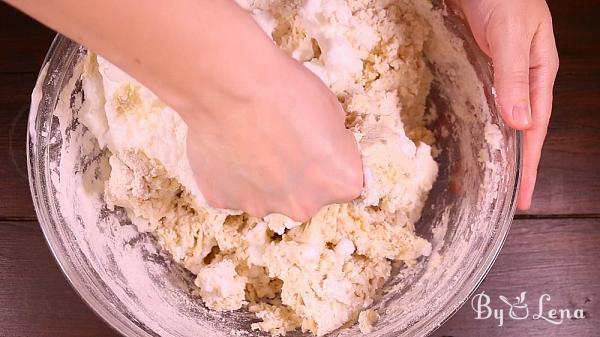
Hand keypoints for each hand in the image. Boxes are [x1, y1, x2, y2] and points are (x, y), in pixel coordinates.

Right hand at [184, 50, 362, 221]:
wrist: (226, 83)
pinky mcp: (223, 200)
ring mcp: (262, 206)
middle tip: (279, 138)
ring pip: (268, 193)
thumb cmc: (283, 88)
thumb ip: (332, 141)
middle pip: (305, 193)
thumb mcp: (331, 107)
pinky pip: (233, 189)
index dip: (330, 156)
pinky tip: (227, 145)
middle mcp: (303, 205)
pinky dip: (231, 173)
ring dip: (263, 174)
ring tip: (248, 138)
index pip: (343, 178)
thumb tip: (322, 147)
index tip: (314, 137)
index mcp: (339, 181)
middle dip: (297, 172)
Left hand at [456, 0, 559, 209]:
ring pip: (498, 120)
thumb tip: (520, 123)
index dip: (531, 165)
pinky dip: (476, 124)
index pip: (536, 129)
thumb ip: (514, 78)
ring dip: (492, 147)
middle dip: (513, 165)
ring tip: (478, 176)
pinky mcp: (479, 68)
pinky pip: (479, 103)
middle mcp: (521, 79)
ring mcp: (499, 75)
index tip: (526, 197)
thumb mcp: (512, 38)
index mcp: (539, 74)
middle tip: (502, 198)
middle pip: (518, 130)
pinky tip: (469, 138)